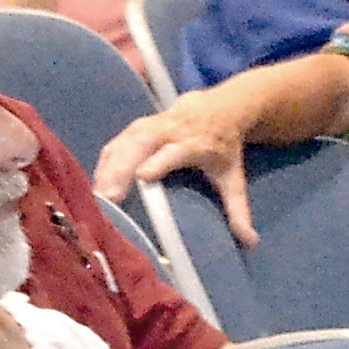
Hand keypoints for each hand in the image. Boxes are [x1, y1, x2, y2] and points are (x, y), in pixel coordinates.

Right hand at [93, 97, 260, 243]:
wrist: (221, 107)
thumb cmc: (225, 147)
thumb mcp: (234, 177)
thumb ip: (239, 209)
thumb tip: (251, 241)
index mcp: (195, 142)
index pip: (174, 151)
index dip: (159, 161)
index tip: (142, 177)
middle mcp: (171, 130)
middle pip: (142, 145)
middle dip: (123, 168)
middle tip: (108, 197)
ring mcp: (152, 125)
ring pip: (126, 142)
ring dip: (109, 166)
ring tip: (97, 194)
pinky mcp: (139, 125)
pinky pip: (118, 141)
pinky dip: (106, 160)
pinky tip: (97, 182)